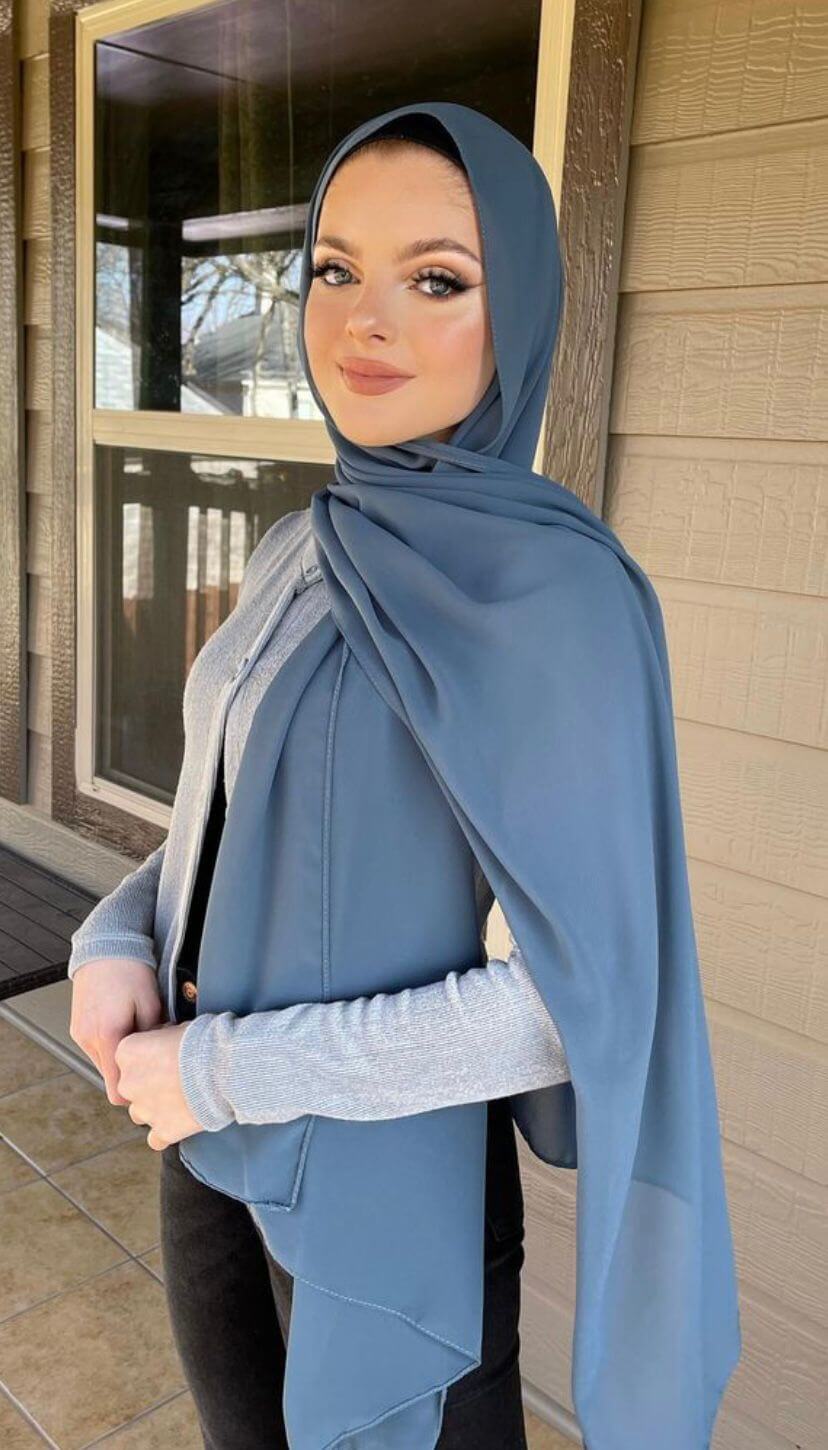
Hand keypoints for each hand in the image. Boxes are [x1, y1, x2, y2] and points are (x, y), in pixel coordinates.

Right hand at [70, 957, 165, 1107]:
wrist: (106, 947)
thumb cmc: (131, 971)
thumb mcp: (152, 1004)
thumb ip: (153, 1037)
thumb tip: (159, 1057)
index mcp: (107, 1035)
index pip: (115, 1087)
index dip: (134, 1093)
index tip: (151, 1090)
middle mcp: (88, 1038)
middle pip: (109, 1077)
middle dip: (129, 1072)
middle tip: (151, 1058)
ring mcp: (79, 1033)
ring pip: (103, 1062)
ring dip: (119, 1058)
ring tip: (139, 1037)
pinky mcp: (77, 1027)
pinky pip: (95, 1048)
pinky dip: (110, 1046)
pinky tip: (126, 1027)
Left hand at [114, 1021, 205, 1149]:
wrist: (224, 1068)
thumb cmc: (203, 1042)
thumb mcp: (178, 1027)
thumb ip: (162, 1037)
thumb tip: (164, 1040)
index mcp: (126, 1052)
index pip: (128, 1055)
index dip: (149, 1055)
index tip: (167, 1054)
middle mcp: (127, 1083)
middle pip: (131, 1086)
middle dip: (149, 1084)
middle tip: (175, 1077)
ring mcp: (144, 1110)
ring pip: (141, 1112)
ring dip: (156, 1108)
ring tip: (181, 1100)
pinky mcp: (163, 1130)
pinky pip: (156, 1139)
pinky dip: (166, 1132)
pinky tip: (180, 1123)